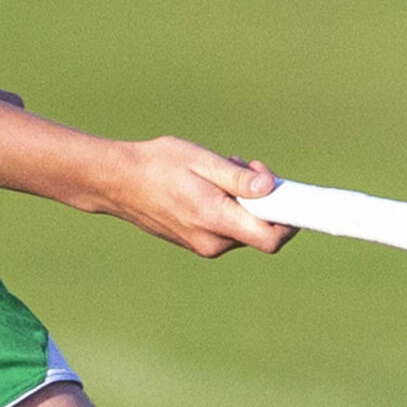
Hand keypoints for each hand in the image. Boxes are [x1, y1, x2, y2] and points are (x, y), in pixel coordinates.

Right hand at [100, 140, 295, 259]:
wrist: (117, 182)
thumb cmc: (158, 165)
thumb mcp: (202, 161)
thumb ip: (238, 178)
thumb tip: (272, 187)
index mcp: (216, 220)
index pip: (271, 238)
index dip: (289, 219)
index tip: (288, 193)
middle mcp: (212, 242)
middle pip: (260, 231)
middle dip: (264, 200)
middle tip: (245, 166)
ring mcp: (203, 245)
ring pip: (243, 227)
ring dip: (245, 201)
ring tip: (222, 169)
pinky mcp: (196, 241)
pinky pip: (227, 228)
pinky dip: (229, 208)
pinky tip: (210, 184)